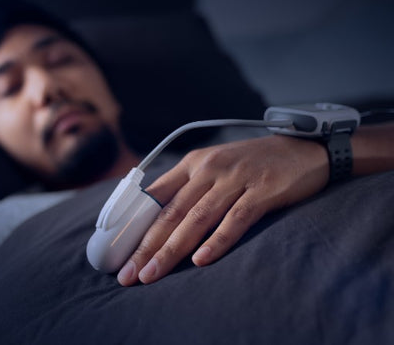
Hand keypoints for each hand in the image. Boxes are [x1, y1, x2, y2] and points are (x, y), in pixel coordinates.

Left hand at [117, 135, 328, 285]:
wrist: (302, 149)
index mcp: (193, 163)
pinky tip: (200, 261)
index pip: (155, 196)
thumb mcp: (214, 167)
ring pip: (197, 218)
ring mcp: (236, 179)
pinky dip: (217, 241)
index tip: (120, 251)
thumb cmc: (253, 164)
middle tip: (129, 273)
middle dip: (146, 246)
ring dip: (172, 249)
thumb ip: (189, 188)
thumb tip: (159, 219)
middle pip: (171, 212)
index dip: (135, 225)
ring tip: (152, 274)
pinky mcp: (262, 190)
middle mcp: (209, 168)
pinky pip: (235, 219)